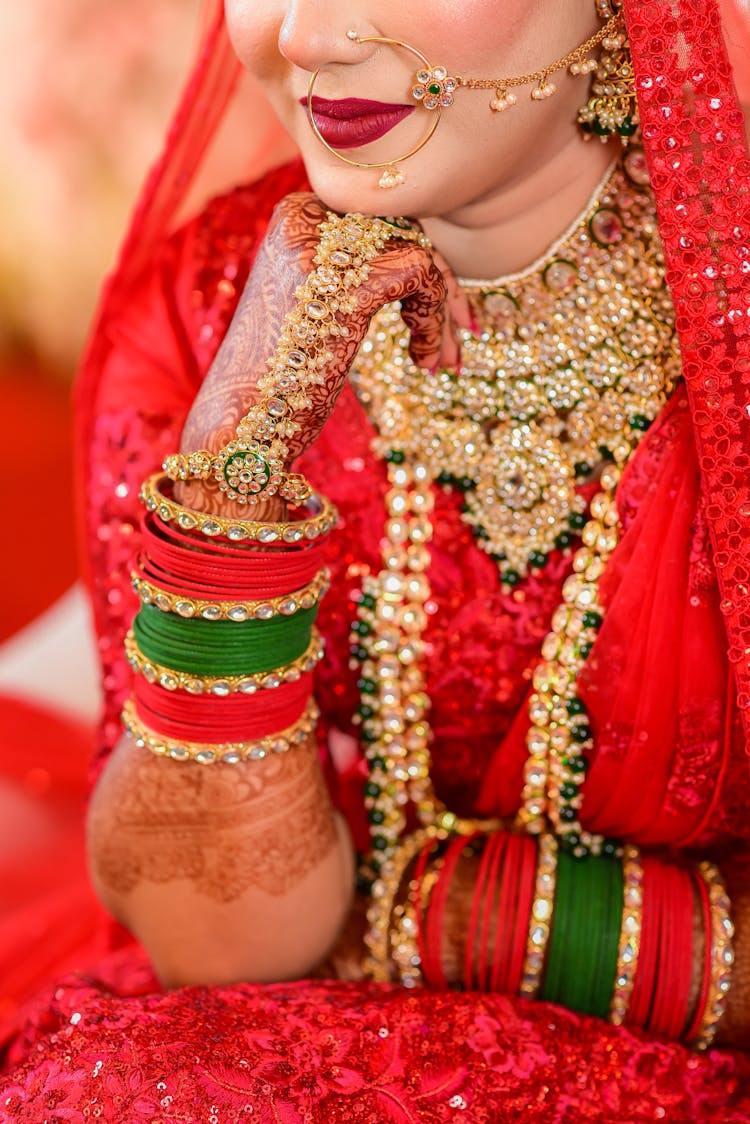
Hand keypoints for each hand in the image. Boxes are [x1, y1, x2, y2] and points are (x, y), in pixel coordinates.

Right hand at [176, 193, 468, 516]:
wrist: (243, 427)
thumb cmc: (279, 378)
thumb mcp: (311, 306)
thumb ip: (349, 272)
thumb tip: (419, 259)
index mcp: (294, 217)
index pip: (378, 219)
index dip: (417, 260)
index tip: (443, 309)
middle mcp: (306, 216)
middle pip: (404, 230)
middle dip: (440, 285)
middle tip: (461, 335)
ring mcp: (329, 244)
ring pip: (421, 252)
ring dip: (441, 312)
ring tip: (444, 361)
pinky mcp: (355, 280)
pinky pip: (424, 277)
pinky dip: (433, 323)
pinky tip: (424, 361)